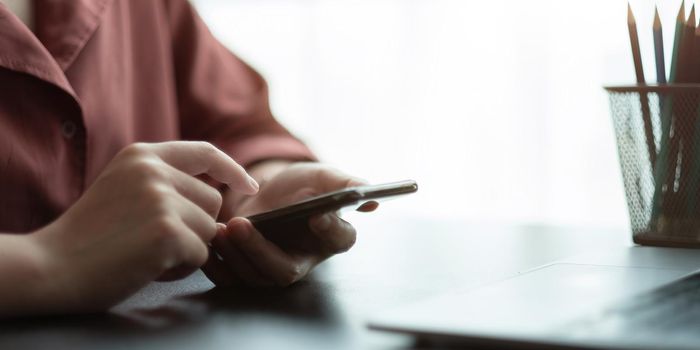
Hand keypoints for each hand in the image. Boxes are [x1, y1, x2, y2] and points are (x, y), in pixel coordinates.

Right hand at [26, 142, 257, 313]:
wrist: (50, 266)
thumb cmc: (88, 236)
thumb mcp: (124, 188)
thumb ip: (165, 183)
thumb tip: (218, 195)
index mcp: (143, 155)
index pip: (205, 152)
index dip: (233, 169)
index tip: (250, 186)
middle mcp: (154, 170)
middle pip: (213, 200)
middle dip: (196, 226)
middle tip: (153, 240)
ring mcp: (161, 198)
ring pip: (210, 228)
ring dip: (188, 248)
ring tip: (147, 252)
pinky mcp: (167, 230)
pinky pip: (200, 254)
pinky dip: (180, 267)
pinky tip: (147, 265)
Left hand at [202, 162, 375, 286]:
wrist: (270, 192)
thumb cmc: (303, 186)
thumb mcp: (324, 177)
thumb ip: (347, 183)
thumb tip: (372, 199)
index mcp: (332, 236)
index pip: (339, 238)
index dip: (329, 230)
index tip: (317, 214)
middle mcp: (305, 260)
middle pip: (285, 270)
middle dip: (259, 250)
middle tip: (240, 224)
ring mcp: (274, 268)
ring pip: (254, 276)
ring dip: (234, 255)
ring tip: (222, 228)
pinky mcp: (247, 270)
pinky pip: (230, 279)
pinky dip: (217, 265)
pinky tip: (211, 241)